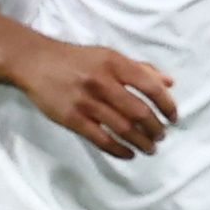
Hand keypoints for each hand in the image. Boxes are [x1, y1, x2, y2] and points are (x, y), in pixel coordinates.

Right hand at [9, 33, 179, 159]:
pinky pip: (101, 139)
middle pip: (139, 111)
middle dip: (155, 128)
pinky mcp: (72, 119)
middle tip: (161, 136)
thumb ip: (140, 68)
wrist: (35, 63)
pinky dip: (118, 149)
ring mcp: (86, 102)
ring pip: (122, 128)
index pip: (150, 86)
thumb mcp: (109, 55)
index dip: (167, 105)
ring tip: (150, 148)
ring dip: (141, 142)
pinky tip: (128, 154)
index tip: (173, 118)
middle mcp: (102, 82)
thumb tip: (169, 83)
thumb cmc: (76, 59)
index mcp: (115, 64)